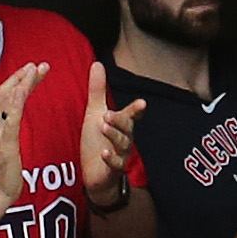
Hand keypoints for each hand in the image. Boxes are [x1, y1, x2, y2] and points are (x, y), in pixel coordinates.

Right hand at [0, 67, 38, 221]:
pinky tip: (23, 90)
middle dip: (22, 77)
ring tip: (34, 69)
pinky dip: (15, 102)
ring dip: (21, 83)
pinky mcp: (4, 144)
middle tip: (38, 64)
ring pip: (8, 102)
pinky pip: (10, 119)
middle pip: (7, 94)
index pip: (5, 94)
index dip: (18, 79)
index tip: (33, 67)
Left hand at [79, 72, 142, 199]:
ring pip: (122, 144)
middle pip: (127, 128)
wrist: (95, 174)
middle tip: (108, 114)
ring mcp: (119, 154)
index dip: (136, 109)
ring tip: (103, 126)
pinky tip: (103, 153)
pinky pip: (115, 164)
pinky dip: (110, 158)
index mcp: (121, 124)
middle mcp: (123, 138)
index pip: (131, 114)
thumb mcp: (94, 113)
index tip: (141, 103)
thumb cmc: (98, 141)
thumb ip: (98, 90)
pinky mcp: (112, 170)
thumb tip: (97, 63)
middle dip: (120, 121)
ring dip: (114, 135)